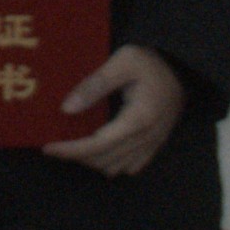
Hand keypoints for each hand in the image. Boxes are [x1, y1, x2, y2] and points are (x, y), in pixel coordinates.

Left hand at [48, 42, 184, 178]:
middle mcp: (147, 138)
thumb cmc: (150, 62)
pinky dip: (109, 163)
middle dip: (76, 156)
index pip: (99, 145)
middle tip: (54, 145)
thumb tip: (66, 109)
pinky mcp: (155, 146)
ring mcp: (153, 145)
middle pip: (104, 159)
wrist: (181, 69)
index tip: (48, 147)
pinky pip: (129, 167)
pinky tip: (96, 152)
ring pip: (115, 167)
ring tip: (71, 146)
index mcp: (139, 118)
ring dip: (91, 161)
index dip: (71, 150)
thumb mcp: (122, 61)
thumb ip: (95, 84)